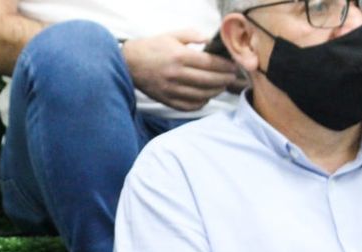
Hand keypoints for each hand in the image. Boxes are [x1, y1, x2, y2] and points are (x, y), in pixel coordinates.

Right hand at [122, 30, 239, 110]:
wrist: (128, 63)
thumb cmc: (151, 48)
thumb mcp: (172, 35)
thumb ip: (192, 35)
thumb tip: (209, 39)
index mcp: (179, 57)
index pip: (210, 64)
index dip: (224, 66)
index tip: (233, 66)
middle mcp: (176, 74)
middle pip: (208, 81)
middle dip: (224, 80)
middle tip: (231, 77)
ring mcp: (171, 89)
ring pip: (201, 95)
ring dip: (215, 92)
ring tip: (221, 86)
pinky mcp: (166, 100)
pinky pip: (188, 106)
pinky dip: (200, 103)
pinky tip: (205, 97)